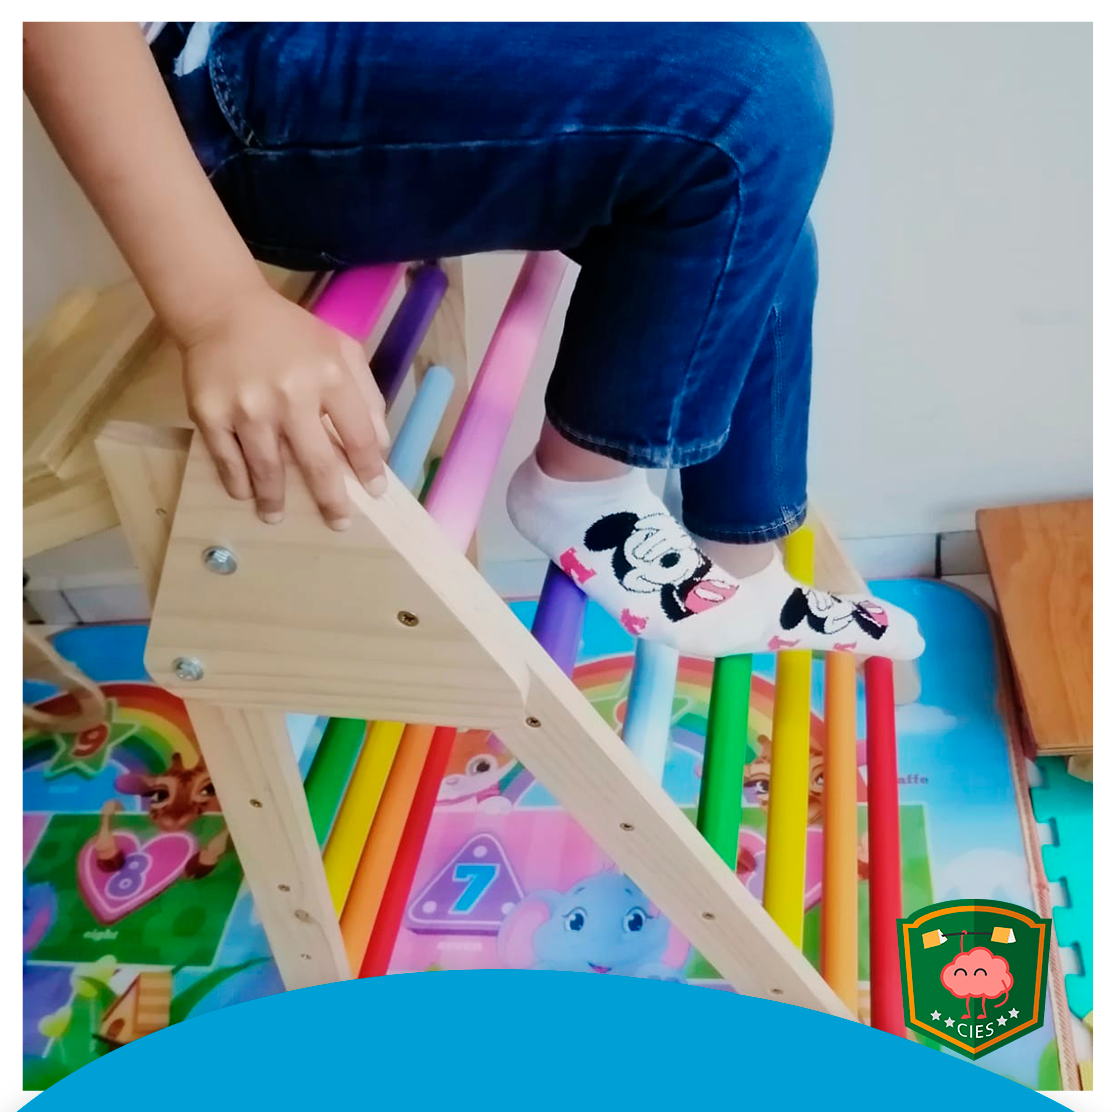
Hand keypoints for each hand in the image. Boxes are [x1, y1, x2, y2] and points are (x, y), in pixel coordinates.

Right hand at [181, 285, 389, 529]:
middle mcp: (290, 395)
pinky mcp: (210, 413)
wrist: (222, 308)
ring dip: (275, 500)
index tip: (374, 492)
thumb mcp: (340, 349)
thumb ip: (366, 395)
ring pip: (268, 470)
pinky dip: (239, 483)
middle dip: (331, 501)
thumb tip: (379, 448)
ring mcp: (248, 407)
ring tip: (276, 516)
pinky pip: (228, 461)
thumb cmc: (289, 333)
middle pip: (317, 464)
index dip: (369, 469)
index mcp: (329, 376)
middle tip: (338, 523)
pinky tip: (246, 494)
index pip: (359, 436)